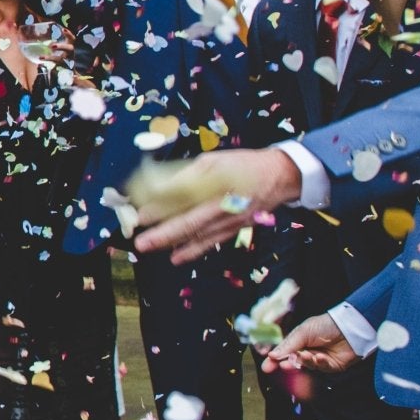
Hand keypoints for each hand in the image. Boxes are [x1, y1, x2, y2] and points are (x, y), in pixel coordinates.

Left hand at [129, 147, 301, 263]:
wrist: (279, 177)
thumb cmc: (241, 165)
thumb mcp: (212, 161)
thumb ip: (186, 175)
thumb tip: (156, 188)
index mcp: (218, 181)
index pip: (183, 196)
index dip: (161, 206)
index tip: (140, 212)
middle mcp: (224, 203)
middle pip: (190, 220)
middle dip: (162, 232)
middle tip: (140, 240)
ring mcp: (231, 219)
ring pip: (199, 234)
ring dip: (172, 242)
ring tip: (149, 247)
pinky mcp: (235, 229)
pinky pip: (211, 241)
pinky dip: (193, 250)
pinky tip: (176, 257)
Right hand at [262, 313, 360, 374]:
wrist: (349, 328)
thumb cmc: (325, 325)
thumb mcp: (303, 331)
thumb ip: (288, 345)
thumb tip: (272, 356)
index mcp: (298, 341)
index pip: (283, 352)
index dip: (274, 360)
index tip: (266, 367)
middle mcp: (306, 351)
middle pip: (292, 361)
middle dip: (287, 364)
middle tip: (283, 365)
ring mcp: (318, 359)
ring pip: (306, 366)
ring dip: (304, 361)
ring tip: (306, 355)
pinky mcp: (330, 366)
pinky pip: (321, 368)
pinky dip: (319, 363)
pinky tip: (319, 357)